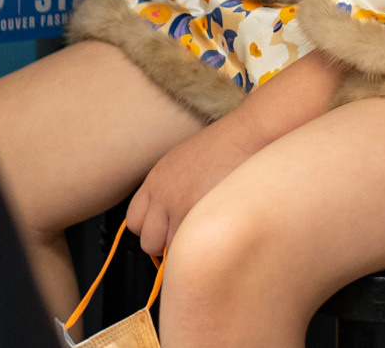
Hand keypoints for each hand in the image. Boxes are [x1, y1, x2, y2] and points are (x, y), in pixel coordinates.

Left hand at [125, 110, 268, 257]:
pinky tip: (219, 234)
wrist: (249, 134)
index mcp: (156, 179)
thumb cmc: (227, 148)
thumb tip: (170, 218)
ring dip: (187, 249)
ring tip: (209, 235)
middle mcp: (162, 193)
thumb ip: (172, 188)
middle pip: (148, 241)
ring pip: (171, 250)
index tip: (169, 231)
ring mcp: (179, 205)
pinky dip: (203, 248)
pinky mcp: (199, 214)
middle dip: (167, 246)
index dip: (153, 230)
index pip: (135, 221)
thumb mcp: (186, 161)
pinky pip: (192, 248)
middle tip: (191, 238)